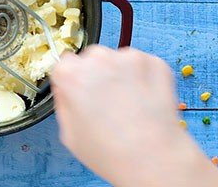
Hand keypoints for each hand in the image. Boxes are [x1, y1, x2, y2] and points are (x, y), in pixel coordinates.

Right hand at [52, 45, 217, 186]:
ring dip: (123, 75)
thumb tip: (67, 90)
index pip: (66, 64)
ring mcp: (128, 58)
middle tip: (108, 102)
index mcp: (71, 74)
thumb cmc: (111, 152)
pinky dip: (144, 78)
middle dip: (99, 74)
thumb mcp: (68, 134)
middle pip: (94, 58)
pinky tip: (144, 102)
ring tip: (129, 106)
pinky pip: (143, 66)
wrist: (153, 158)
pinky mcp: (154, 62)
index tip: (83, 92)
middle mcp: (98, 58)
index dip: (75, 80)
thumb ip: (64, 103)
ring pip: (120, 60)